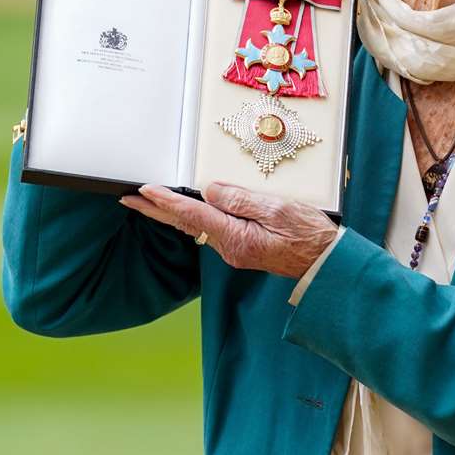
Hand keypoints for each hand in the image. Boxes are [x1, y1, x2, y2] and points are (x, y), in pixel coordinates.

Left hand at [118, 181, 339, 279]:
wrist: (325, 264)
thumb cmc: (309, 236)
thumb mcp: (278, 210)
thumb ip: (241, 200)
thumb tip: (211, 191)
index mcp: (236, 237)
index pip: (194, 215)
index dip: (167, 201)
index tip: (145, 190)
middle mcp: (230, 248)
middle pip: (185, 224)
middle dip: (155, 210)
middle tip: (128, 198)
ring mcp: (235, 250)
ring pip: (194, 228)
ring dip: (170, 213)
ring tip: (147, 202)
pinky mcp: (242, 248)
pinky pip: (209, 230)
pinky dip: (190, 219)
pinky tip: (182, 213)